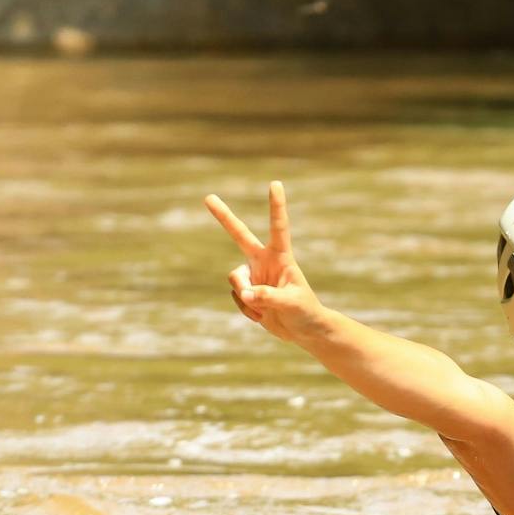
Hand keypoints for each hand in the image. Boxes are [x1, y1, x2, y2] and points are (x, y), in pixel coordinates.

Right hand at [205, 181, 326, 344]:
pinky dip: (247, 311)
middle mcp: (264, 261)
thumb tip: (246, 293)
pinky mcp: (247, 291)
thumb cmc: (305, 312)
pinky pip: (237, 297)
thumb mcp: (291, 304)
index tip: (275, 183)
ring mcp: (254, 275)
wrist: (303, 330)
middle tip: (207, 197)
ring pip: (234, 279)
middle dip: (224, 217)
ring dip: (246, 297)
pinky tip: (262, 316)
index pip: (278, 227)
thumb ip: (269, 297)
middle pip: (239, 235)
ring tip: (265, 311)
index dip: (276, 206)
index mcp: (281, 257)